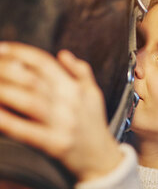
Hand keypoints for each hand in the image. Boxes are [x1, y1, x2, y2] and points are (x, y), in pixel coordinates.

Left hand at [0, 42, 122, 181]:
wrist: (101, 156)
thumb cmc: (94, 123)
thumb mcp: (94, 93)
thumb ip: (81, 71)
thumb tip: (63, 53)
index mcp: (76, 88)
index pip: (45, 63)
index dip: (21, 53)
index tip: (2, 48)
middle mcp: (70, 103)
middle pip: (33, 79)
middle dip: (6, 68)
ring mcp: (63, 123)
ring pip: (29, 100)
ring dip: (3, 90)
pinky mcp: (55, 144)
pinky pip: (27, 131)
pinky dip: (8, 121)